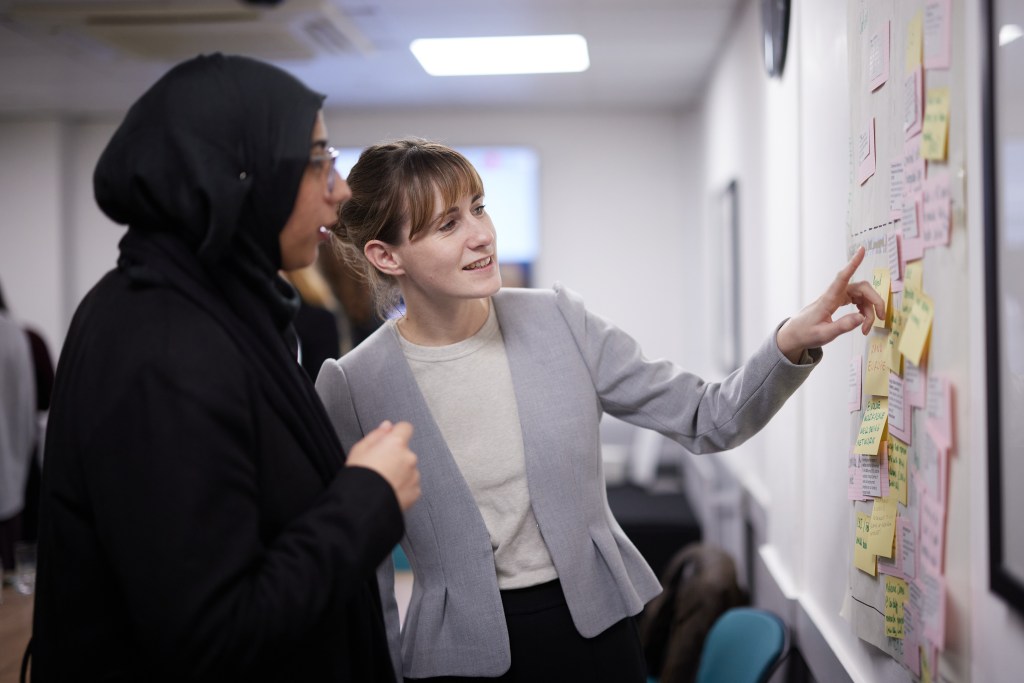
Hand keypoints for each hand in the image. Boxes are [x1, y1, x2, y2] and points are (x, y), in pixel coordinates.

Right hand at [346, 420, 420, 510]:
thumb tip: (387, 426)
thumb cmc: (358, 477)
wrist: (363, 506)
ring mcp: (414, 475)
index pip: (405, 427)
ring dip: (400, 472)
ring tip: (383, 482)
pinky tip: (389, 491)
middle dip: (396, 456)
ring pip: (409, 469)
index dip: (397, 433)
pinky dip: (403, 487)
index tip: (390, 439)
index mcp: (396, 443)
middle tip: (379, 467)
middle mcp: (409, 457)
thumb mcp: (359, 449)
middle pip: (405, 451)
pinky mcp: (415, 492)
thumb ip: (376, 435)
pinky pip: (411, 485)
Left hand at [776, 246, 886, 362]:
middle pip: (862, 288)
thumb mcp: (824, 335)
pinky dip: (864, 310)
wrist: (795, 334)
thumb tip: (861, 318)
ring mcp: (837, 296)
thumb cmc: (806, 333)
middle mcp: (834, 294)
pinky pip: (858, 300)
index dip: (853, 264)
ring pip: (862, 296)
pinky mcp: (839, 300)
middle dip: (875, 301)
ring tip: (866, 328)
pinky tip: (863, 321)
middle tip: (881, 318)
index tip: (861, 250)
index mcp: (828, 299)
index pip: (842, 277)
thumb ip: (842, 326)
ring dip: (869, 311)